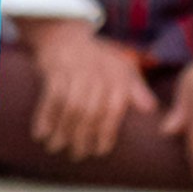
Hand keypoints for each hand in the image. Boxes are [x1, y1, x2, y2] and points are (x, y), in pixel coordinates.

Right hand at [20, 14, 150, 162]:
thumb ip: (137, 89)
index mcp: (116, 76)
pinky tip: (40, 133)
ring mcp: (74, 71)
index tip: (100, 151)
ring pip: (69, 107)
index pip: (113, 109)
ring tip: (57, 148)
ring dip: (62, 130)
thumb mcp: (122, 68)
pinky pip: (49, 98)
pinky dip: (44, 117)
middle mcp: (97, 73)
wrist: (64, 37)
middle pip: (89, 112)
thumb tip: (151, 111)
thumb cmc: (98, 58)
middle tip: (78, 155)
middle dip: (82, 136)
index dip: (106, 132)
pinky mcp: (54, 71)